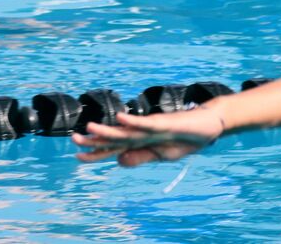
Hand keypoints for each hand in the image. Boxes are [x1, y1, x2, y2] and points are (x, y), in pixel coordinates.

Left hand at [74, 108, 224, 166]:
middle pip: (114, 138)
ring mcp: (151, 128)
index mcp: (140, 143)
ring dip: (108, 130)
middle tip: (73, 139)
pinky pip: (146, 124)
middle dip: (94, 140)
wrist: (207, 125)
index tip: (77, 156)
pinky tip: (120, 118)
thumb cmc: (183, 138)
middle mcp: (142, 134)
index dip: (96, 153)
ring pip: (126, 131)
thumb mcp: (162, 154)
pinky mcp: (163, 123)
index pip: (114, 149)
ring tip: (90, 128)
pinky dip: (133, 121)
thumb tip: (118, 161)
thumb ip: (141, 157)